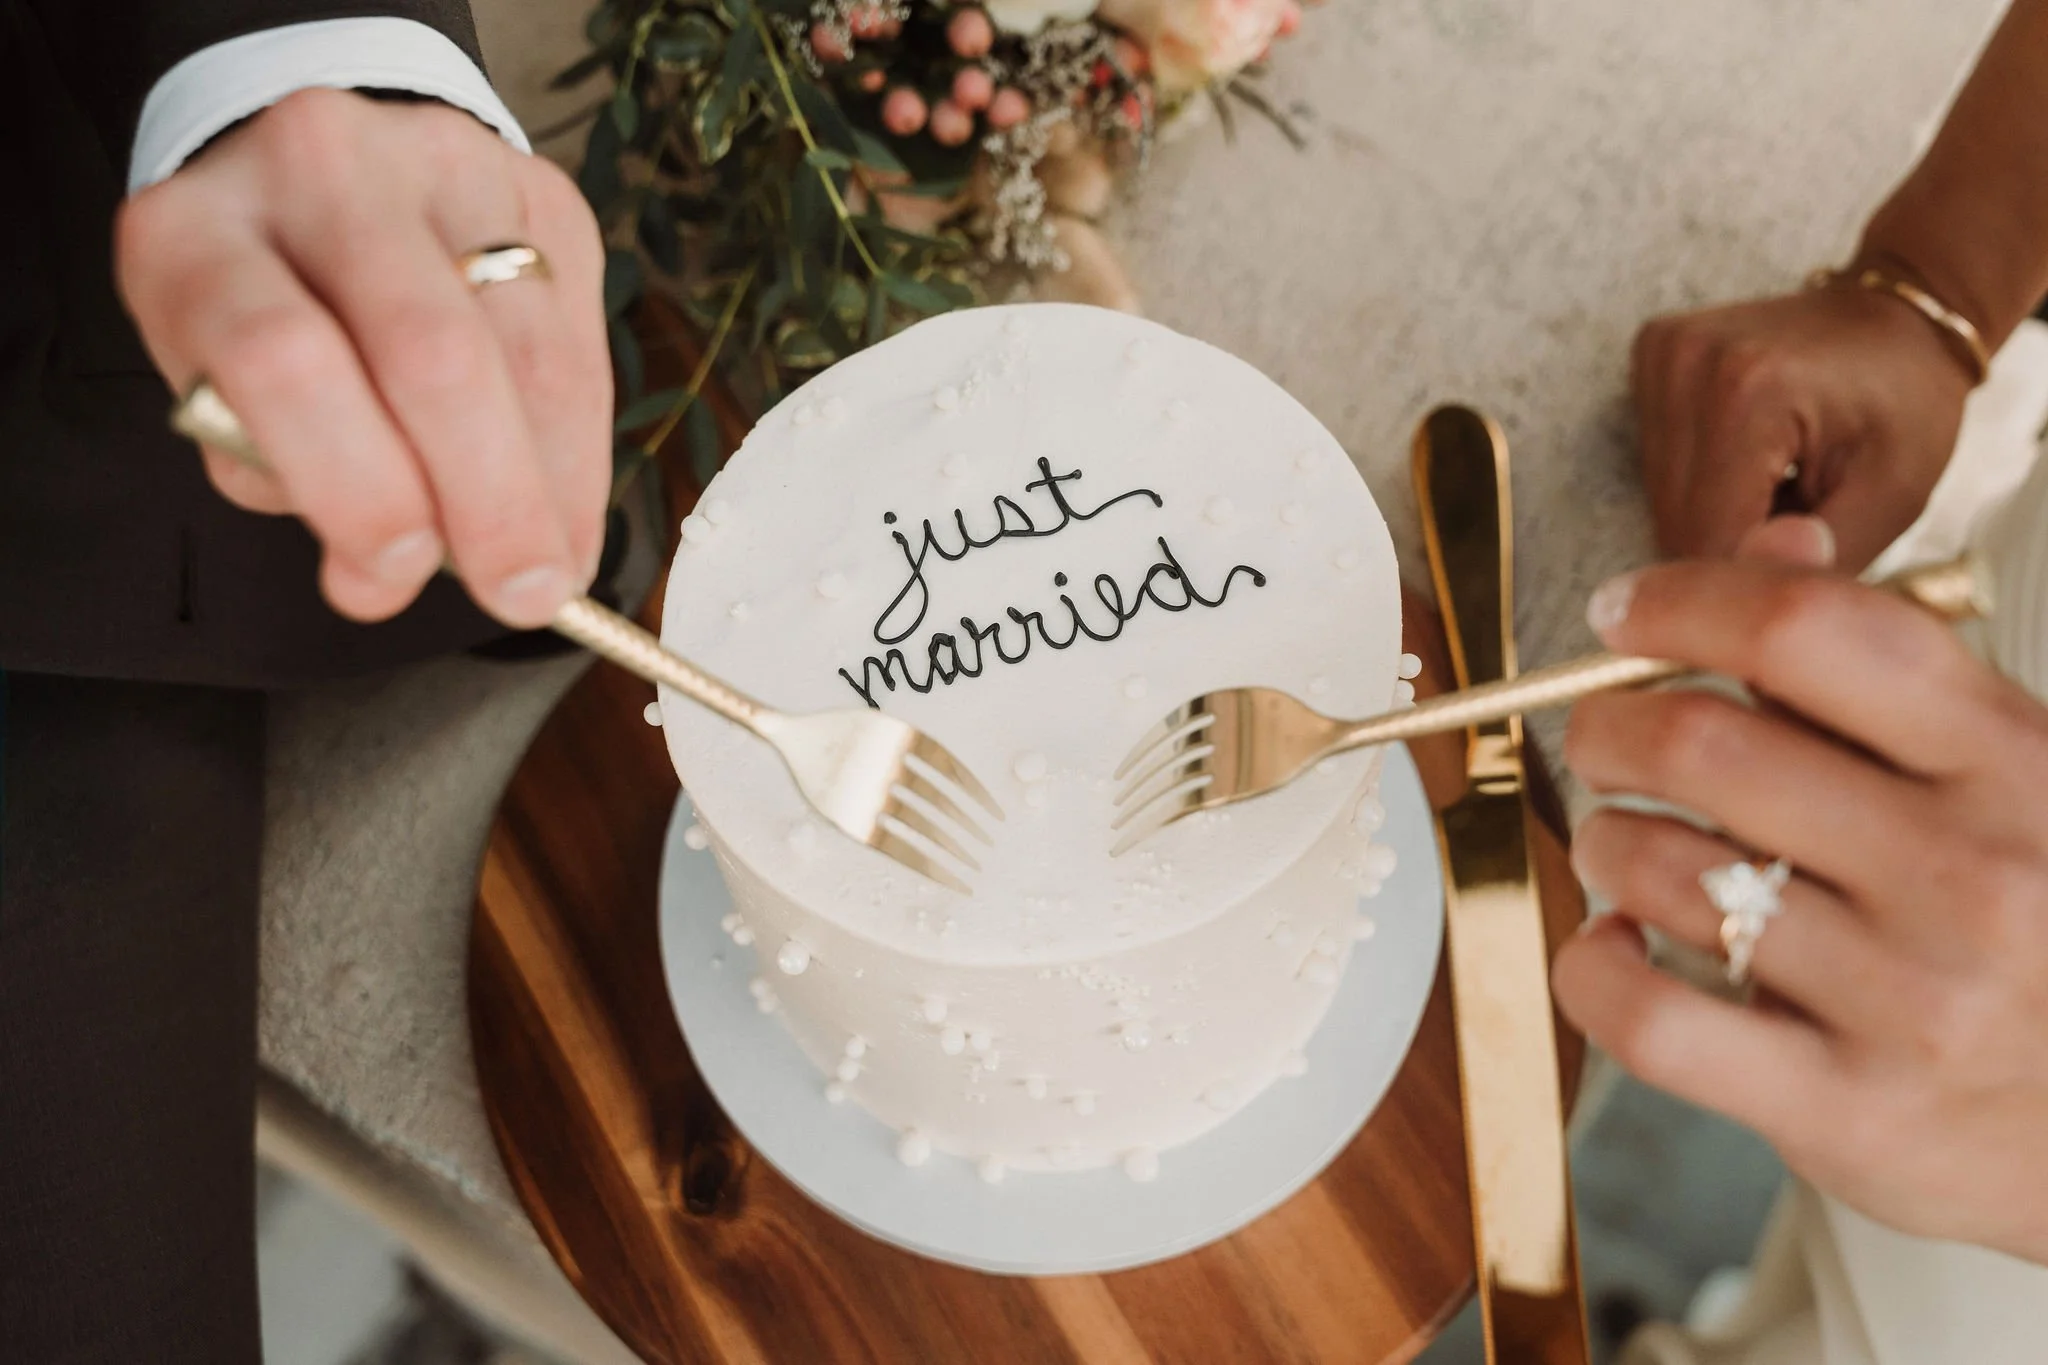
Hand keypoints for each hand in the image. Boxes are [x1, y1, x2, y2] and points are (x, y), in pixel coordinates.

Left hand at [116, 89, 610, 626]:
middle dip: (488, 495)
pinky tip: (569, 502)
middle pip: (432, 346)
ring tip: (555, 565)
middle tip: (519, 593)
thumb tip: (382, 582)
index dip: (354, 482)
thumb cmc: (272, 322)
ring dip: (554, 481)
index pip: (281, 355)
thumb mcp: (229, 400)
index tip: (398, 574)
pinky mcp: (541, 189)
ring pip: (528, 346)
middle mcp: (320, 168)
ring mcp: (444, 162)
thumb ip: (295, 484)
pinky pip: (583, 335)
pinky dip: (582, 442)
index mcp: (199, 231)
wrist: (323, 191)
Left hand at [1555, 517, 2047, 1263]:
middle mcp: (1969, 873)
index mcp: (2015, 760)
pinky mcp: (1845, 1111)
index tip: (1620, 611)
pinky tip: (1616, 947)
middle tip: (1601, 738)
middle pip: (1703, 741)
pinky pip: (1647, 1016)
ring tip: (1624, 844)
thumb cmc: (2038, 920)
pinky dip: (1594, 969)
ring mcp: (1910, 999)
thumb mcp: (2006, 773)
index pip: (1811, 629)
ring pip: (1657, 869)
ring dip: (1605, 840)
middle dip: (1608, 723)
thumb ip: (1882, 664)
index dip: (1682, 599)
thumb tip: (1772, 541)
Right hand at [1632, 284, 1973, 570]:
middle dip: (1732, 550)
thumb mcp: (1893, 494)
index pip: (1707, 539)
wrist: (1898, 318)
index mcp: (1749, 392)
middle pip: (1674, 522)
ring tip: (1776, 492)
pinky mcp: (1649, 356)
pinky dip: (1699, 483)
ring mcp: (1660, 355)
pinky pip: (1654, 462)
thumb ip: (1823, 558)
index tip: (1792, 590)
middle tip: (1798, 528)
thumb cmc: (1905, 403)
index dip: (1749, 582)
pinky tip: (1748, 461)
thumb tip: (1752, 610)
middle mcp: (1687, 365)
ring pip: (1659, 500)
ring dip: (1713, 518)